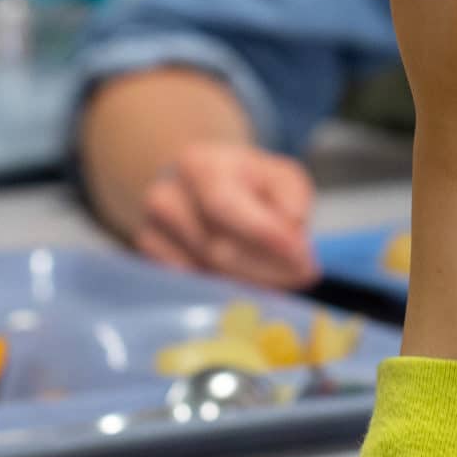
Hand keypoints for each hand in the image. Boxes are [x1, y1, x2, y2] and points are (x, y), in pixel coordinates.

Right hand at [127, 140, 317, 288]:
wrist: (197, 184)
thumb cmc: (244, 181)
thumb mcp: (279, 175)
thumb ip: (292, 198)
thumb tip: (292, 231)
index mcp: (198, 165)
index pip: (224, 205)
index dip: (264, 235)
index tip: (302, 258)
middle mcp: (165, 198)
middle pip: (219, 250)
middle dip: (270, 269)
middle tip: (305, 274)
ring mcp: (151, 232)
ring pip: (209, 275)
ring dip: (254, 282)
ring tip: (284, 276)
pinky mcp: (151, 261)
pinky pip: (195, 288)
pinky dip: (230, 291)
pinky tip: (251, 281)